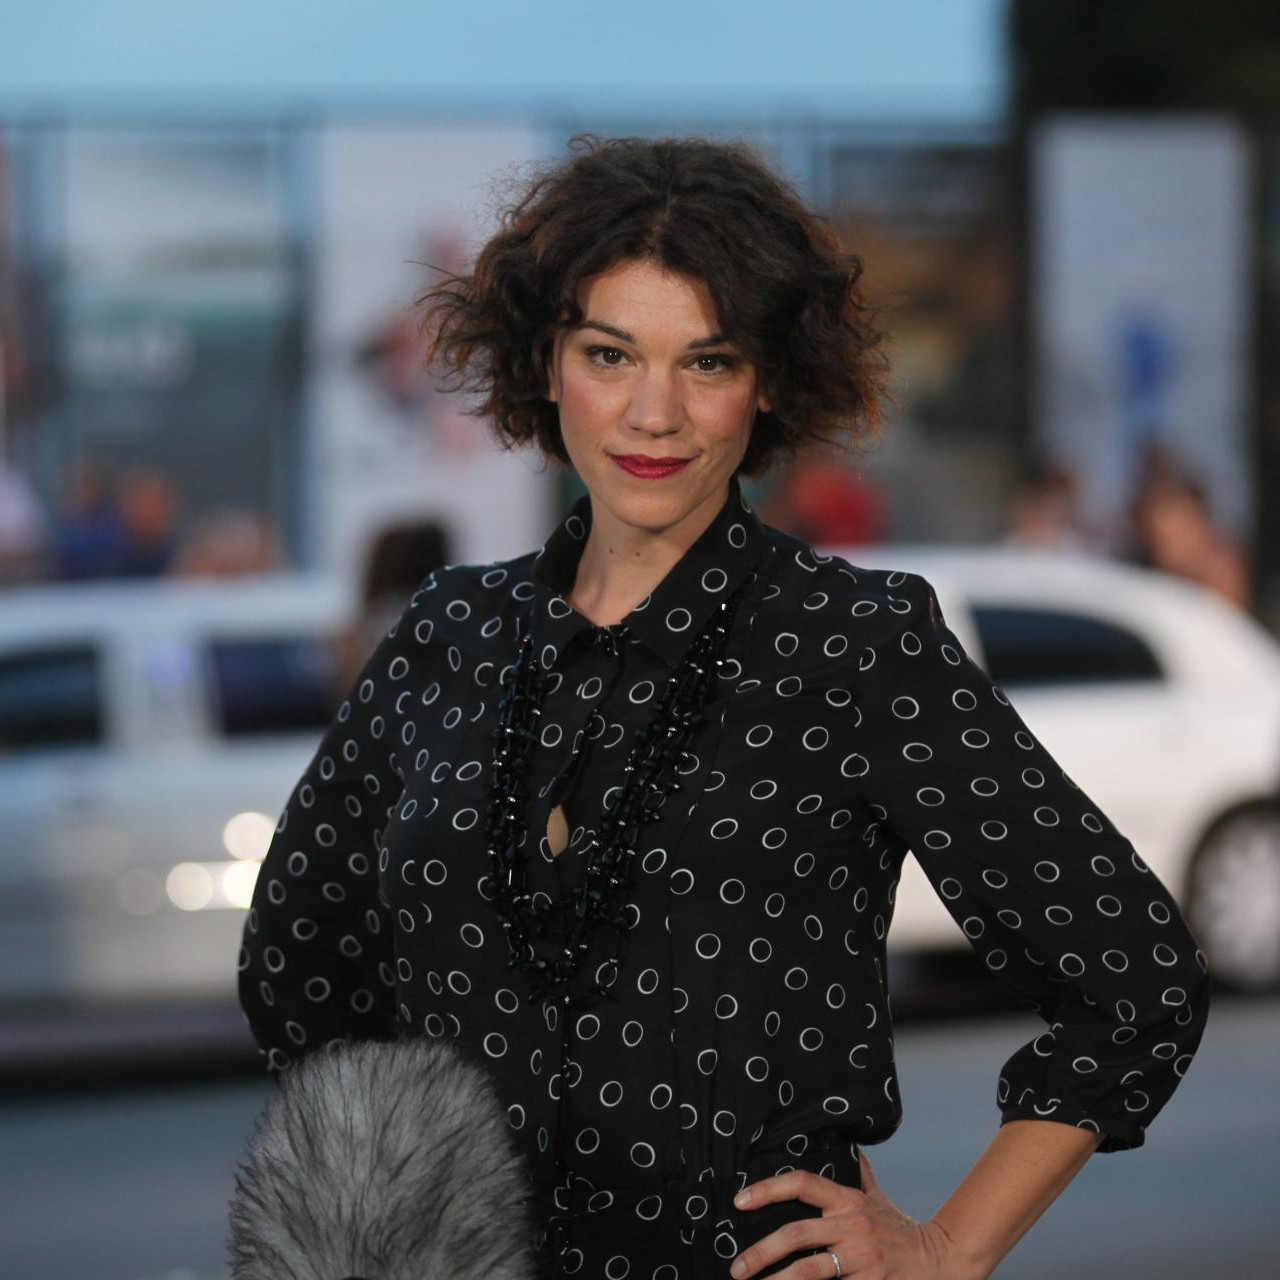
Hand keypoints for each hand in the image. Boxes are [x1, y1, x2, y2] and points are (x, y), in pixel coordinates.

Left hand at [729, 1149, 972, 1279]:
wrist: (941, 1261)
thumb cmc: (901, 1230)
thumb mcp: (878, 1199)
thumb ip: (859, 1175)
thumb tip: (849, 1146)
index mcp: (848, 1201)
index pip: (802, 1183)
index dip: (768, 1189)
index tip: (739, 1200)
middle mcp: (852, 1226)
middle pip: (796, 1233)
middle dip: (761, 1252)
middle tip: (737, 1267)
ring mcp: (861, 1258)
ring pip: (809, 1269)